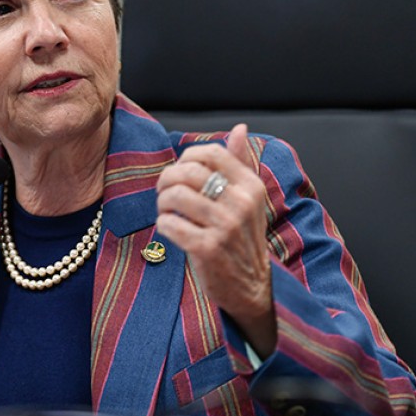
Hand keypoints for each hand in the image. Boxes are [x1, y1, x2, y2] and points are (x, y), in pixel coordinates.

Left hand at [155, 123, 276, 356]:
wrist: (252, 287)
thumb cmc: (243, 238)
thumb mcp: (249, 199)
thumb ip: (241, 163)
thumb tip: (240, 128)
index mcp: (251, 186)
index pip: (211, 153)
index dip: (186, 158)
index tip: (181, 172)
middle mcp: (241, 203)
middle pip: (187, 172)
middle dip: (167, 180)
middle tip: (165, 193)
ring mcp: (225, 227)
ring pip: (174, 196)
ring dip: (162, 203)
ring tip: (168, 211)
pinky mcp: (207, 249)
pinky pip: (169, 224)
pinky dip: (164, 225)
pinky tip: (172, 230)